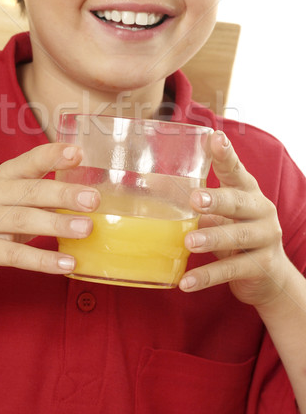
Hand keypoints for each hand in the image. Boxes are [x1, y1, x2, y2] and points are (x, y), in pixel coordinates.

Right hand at [0, 143, 98, 291]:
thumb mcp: (10, 200)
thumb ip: (40, 193)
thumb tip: (87, 193)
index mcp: (3, 177)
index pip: (29, 161)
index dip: (53, 155)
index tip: (78, 153)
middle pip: (31, 191)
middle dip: (64, 193)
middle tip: (93, 199)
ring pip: (24, 220)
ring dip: (58, 225)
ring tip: (87, 229)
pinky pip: (16, 256)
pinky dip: (43, 260)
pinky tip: (66, 264)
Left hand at [179, 131, 291, 307]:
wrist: (268, 277)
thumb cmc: (235, 235)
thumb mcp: (218, 215)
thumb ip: (195, 202)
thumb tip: (152, 185)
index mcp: (247, 191)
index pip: (235, 169)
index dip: (225, 154)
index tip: (215, 138)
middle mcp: (260, 210)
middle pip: (238, 201)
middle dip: (216, 199)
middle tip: (194, 199)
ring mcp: (265, 238)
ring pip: (238, 236)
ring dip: (212, 238)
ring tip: (188, 242)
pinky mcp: (262, 266)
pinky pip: (232, 270)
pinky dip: (207, 277)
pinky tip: (186, 283)